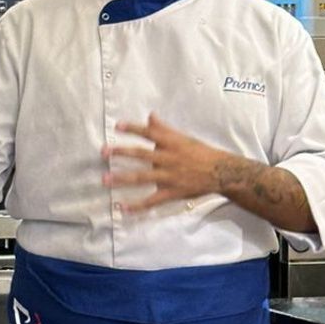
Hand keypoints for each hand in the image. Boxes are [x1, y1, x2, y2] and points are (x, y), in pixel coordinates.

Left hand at [101, 113, 228, 212]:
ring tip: (105, 179)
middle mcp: (168, 158)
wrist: (220, 172)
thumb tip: (150, 115)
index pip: (149, 133)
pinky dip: (137, 205)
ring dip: (122, 179)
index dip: (133, 128)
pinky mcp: (172, 192)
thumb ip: (164, 129)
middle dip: (121, 153)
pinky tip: (122, 208)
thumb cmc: (200, 153)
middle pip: (141, 154)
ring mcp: (169, 176)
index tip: (117, 126)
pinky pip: (152, 200)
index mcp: (171, 143)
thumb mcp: (183, 138)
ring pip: (142, 177)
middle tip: (104, 152)